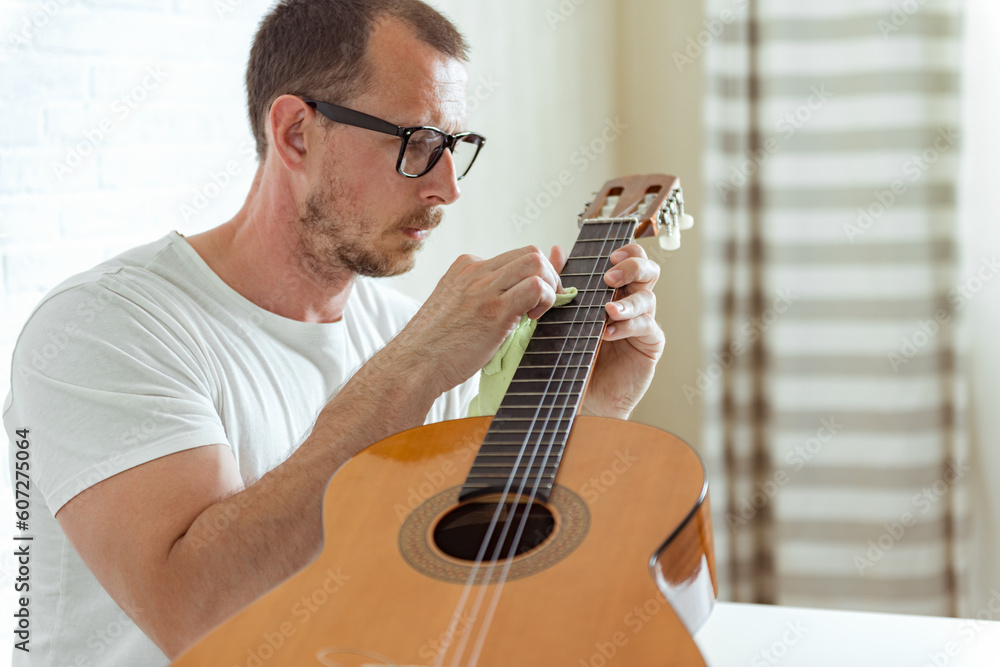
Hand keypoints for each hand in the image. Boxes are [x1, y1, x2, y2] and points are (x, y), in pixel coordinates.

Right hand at [390, 246, 562, 396]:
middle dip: (549, 277)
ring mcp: (484, 287)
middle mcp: (475, 270)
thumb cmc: (435, 348)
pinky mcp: (494, 308)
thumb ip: (487, 297)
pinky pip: (536, 286)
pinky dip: (546, 300)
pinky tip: (532, 320)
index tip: (539, 296)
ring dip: (550, 287)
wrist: (412, 364)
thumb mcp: (458, 310)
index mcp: (465, 268)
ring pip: (536, 262)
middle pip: (530, 253)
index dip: (535, 275)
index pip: (514, 256)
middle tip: (543, 306)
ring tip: (536, 313)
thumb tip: (523, 295)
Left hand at [573, 243, 664, 418]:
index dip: (628, 253)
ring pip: (648, 299)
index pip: (631, 260)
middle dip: (633, 268)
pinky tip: (608, 333)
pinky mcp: (650, 344)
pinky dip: (628, 327)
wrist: (583, 393)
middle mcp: (633, 302)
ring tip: (608, 311)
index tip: (610, 257)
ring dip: (627, 303)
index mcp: (616, 289)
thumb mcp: (565, 314)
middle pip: (649, 272)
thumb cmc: (575, 351)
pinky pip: (646, 328)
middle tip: (610, 277)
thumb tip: (558, 250)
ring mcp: (644, 322)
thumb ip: (564, 282)